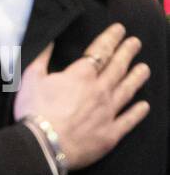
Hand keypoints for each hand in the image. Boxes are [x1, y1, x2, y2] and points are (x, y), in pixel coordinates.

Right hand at [13, 23, 151, 170]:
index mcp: (81, 75)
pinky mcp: (110, 133)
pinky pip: (129, 120)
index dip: (111, 38)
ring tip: (144, 68)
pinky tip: (144, 106)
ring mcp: (108, 112)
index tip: (119, 29)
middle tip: (136, 43)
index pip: (101, 51)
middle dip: (128, 52)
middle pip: (118, 67)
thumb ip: (41, 58)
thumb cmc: (34, 111)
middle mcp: (100, 90)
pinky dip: (138, 112)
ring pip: (128, 90)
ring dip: (137, 77)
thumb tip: (50, 40)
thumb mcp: (30, 79)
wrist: (43, 145)